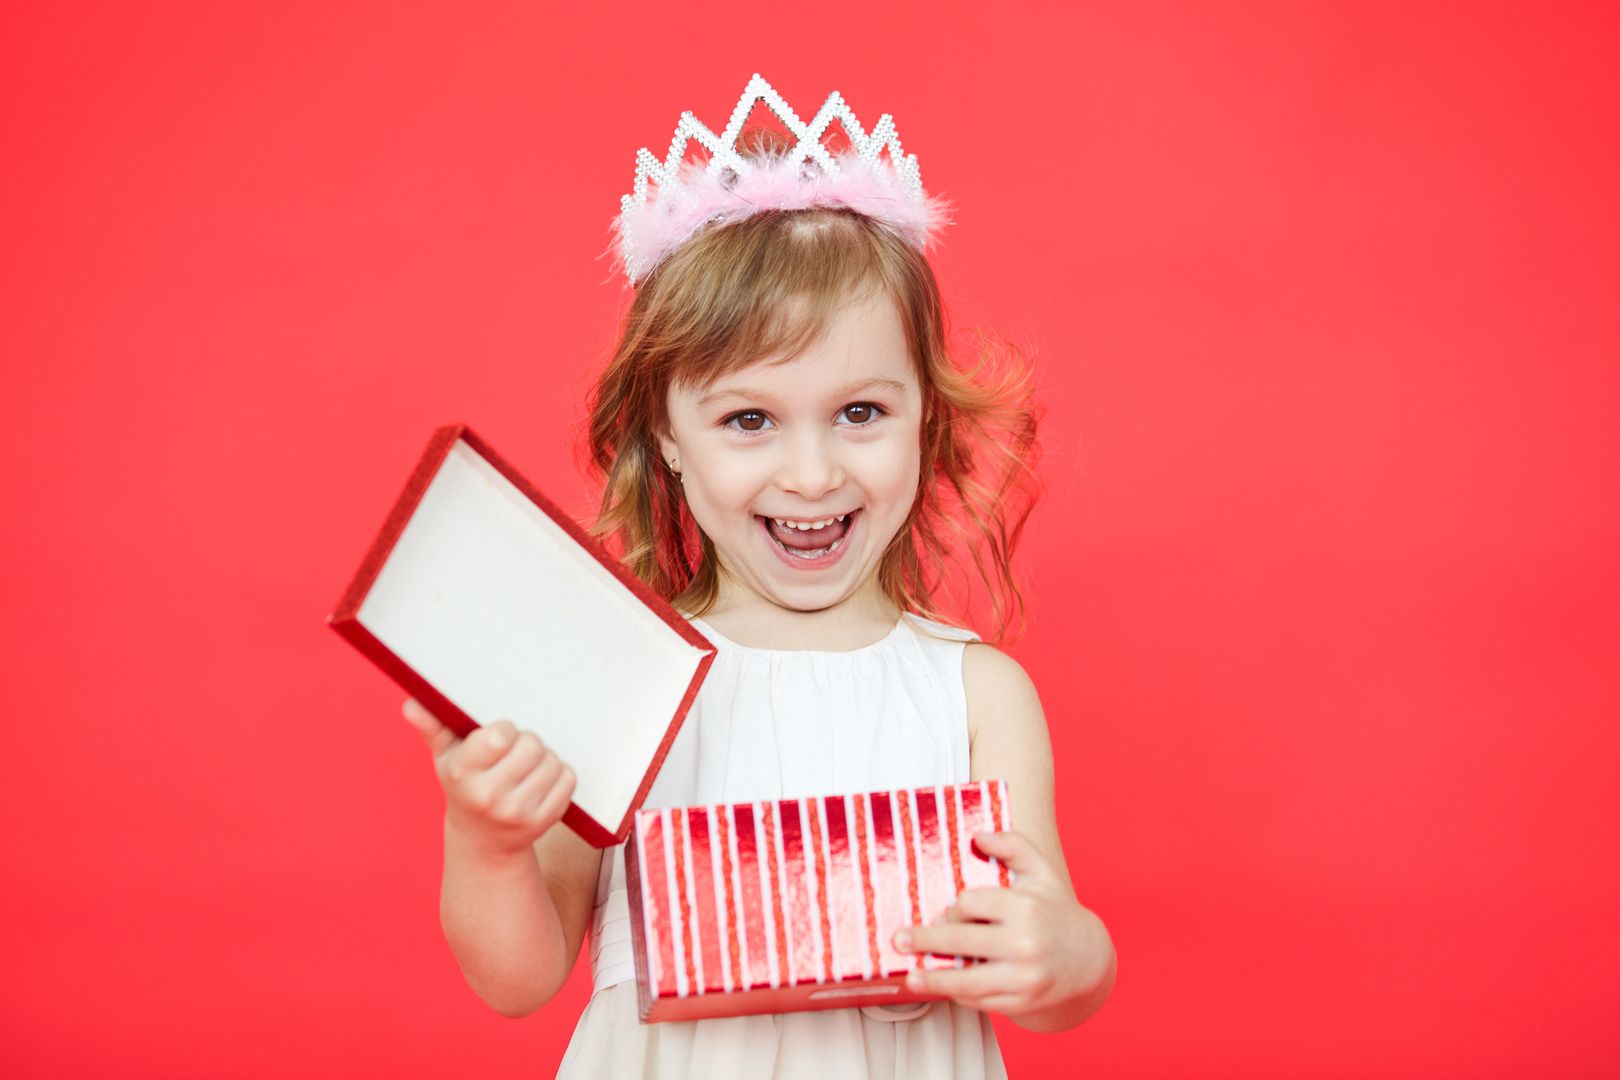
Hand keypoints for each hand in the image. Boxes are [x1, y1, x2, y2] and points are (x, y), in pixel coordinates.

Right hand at [400, 697, 576, 858]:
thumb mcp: (445, 757)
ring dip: (544, 759)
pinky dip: (560, 776)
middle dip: (526, 743)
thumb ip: (432, 726)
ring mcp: (517, 813)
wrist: (482, 840)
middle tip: (513, 754)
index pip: (500, 735)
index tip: (497, 740)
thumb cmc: (464, 786)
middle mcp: (489, 797)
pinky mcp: (543, 822)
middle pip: (532, 745)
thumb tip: (412, 703)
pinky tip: (540, 783)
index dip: (504, 731)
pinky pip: (568, 780)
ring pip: (552, 761)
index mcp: (463, 774)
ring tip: (526, 769)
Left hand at [892, 829, 1110, 1017]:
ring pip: (968, 979)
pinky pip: (981, 1000)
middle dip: (926, 940)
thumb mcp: (1042, 873)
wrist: (1089, 962)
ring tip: (912, 976)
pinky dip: (960, 994)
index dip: (954, 908)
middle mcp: (1025, 943)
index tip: (947, 913)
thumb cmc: (1056, 912)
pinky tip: (942, 988)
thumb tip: (977, 835)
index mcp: (1026, 907)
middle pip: (963, 940)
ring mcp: (1022, 977)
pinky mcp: (1020, 1002)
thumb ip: (1013, 846)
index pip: (972, 904)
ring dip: (935, 978)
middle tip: (900, 939)